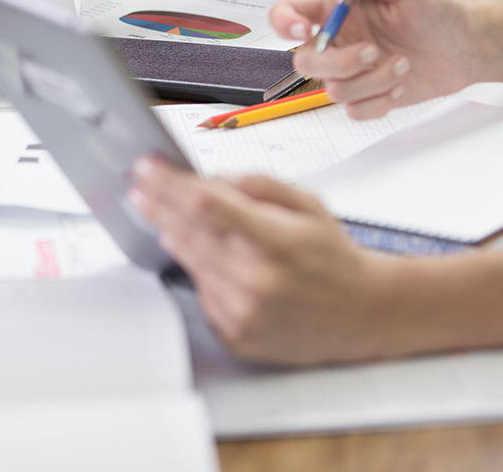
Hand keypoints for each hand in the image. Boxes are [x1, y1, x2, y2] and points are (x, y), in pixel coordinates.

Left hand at [129, 157, 407, 364]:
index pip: (205, 205)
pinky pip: (202, 294)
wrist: (361, 313)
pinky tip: (208, 260)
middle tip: (141, 188)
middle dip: (158, 205)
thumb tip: (210, 179)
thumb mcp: (308, 204)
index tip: (148, 169)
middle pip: (186, 233)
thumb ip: (258, 184)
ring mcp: (242, 311)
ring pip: (189, 263)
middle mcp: (255, 280)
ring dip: (172, 236)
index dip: (169, 184)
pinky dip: (199, 273)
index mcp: (273, 241)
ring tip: (163, 218)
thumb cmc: (332, 256)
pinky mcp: (235, 334)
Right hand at [270, 0, 477, 118]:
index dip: (284, 23)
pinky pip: (355, 110)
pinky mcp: (368, 97)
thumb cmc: (437, 11)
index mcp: (336, 11)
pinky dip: (380, 100)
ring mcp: (352, 72)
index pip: (288, 15)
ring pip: (334, 90)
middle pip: (305, 61)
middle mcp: (338, 42)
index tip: (304, 29)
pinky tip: (400, 82)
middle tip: (372, 51)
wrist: (468, 46)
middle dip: (338, 62)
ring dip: (373, 80)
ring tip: (403, 64)